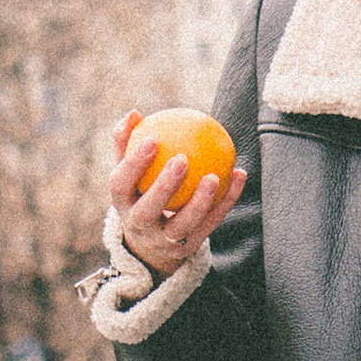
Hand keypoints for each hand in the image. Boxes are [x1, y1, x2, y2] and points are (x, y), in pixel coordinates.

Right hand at [108, 111, 247, 277]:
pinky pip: (211, 222)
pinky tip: (240, 174)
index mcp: (121, 204)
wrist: (150, 241)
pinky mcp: (189, 247)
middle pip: (148, 210)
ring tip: (215, 175)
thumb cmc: (139, 192)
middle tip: (182, 158)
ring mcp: (164, 241)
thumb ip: (127, 143)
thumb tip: (133, 113)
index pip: (120, 184)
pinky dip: (227, 200)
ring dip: (201, 201)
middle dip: (164, 186)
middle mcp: (139, 226)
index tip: (153, 137)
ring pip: (184, 224)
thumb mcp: (129, 172)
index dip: (133, 163)